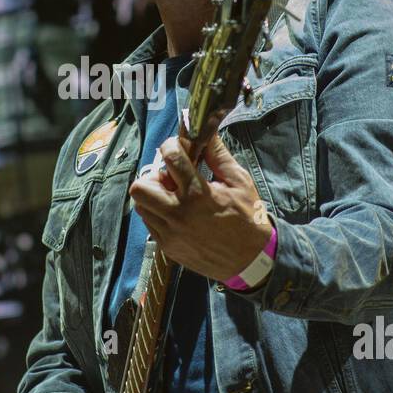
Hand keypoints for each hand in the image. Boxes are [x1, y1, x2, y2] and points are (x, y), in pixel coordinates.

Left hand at [128, 134, 273, 282]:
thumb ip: (218, 155)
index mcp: (197, 194)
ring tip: (174, 197)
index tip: (179, 148)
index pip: (170, 158)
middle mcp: (178, 214)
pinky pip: (150, 224)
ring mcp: (170, 234)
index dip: (172, 145)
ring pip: (141, 206)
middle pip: (140, 187)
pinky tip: (178, 213)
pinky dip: (158, 214)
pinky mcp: (167, 247)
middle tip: (171, 179)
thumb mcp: (239, 182)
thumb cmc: (248, 218)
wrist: (251, 260)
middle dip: (153, 176)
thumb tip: (207, 132)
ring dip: (153, 196)